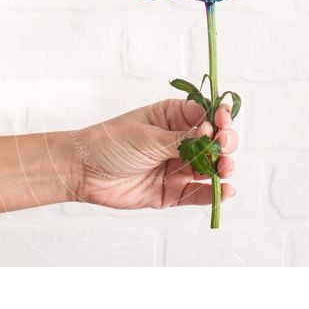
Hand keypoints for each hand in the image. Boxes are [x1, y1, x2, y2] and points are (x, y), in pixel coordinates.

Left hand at [72, 99, 238, 208]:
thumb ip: (181, 139)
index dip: (219, 117)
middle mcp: (180, 141)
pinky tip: (225, 190)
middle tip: (224, 146)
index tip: (223, 121)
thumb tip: (210, 133)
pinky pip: (198, 193)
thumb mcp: (148, 137)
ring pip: (210, 168)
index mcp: (173, 118)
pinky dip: (213, 193)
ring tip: (224, 169)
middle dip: (225, 143)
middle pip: (214, 141)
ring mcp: (177, 167)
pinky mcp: (172, 192)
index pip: (206, 115)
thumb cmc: (110, 144)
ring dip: (223, 168)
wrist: (83, 172)